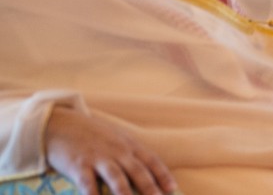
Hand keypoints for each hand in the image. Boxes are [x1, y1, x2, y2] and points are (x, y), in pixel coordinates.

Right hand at [45, 106, 175, 194]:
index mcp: (128, 145)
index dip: (162, 175)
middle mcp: (117, 151)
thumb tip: (146, 173)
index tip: (172, 188)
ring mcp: (98, 157)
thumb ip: (129, 154)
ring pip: (116, 177)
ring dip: (124, 192)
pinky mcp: (79, 165)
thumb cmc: (91, 135)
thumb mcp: (115, 139)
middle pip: (137, 170)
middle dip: (149, 187)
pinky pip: (87, 183)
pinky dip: (93, 194)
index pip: (151, 161)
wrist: (61, 124)